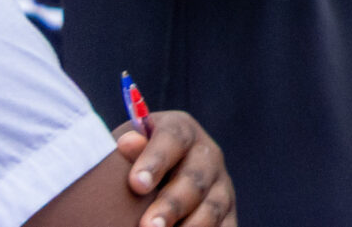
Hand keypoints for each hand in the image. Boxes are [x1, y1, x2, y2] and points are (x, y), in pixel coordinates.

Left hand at [114, 112, 233, 226]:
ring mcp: (221, 187)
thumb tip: (128, 143)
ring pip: (213, 206)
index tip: (137, 184)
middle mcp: (207, 156)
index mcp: (181, 132)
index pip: (173, 138)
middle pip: (195, 178)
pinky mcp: (227, 215)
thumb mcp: (124, 157)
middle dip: (172, 204)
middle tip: (149, 225)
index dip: (156, 160)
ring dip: (192, 226)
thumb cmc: (128, 172)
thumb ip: (125, 155)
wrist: (149, 189)